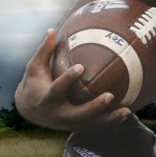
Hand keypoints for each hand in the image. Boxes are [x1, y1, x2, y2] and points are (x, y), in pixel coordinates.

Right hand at [14, 28, 131, 131]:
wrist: (29, 109)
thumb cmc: (33, 83)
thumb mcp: (34, 67)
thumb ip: (44, 50)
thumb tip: (51, 29)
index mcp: (46, 98)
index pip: (58, 89)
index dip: (68, 79)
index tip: (81, 67)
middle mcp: (57, 114)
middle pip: (78, 114)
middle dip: (94, 107)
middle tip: (110, 95)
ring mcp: (67, 123)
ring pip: (90, 124)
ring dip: (108, 118)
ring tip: (126, 110)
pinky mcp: (75, 127)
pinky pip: (94, 127)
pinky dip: (110, 122)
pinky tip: (125, 114)